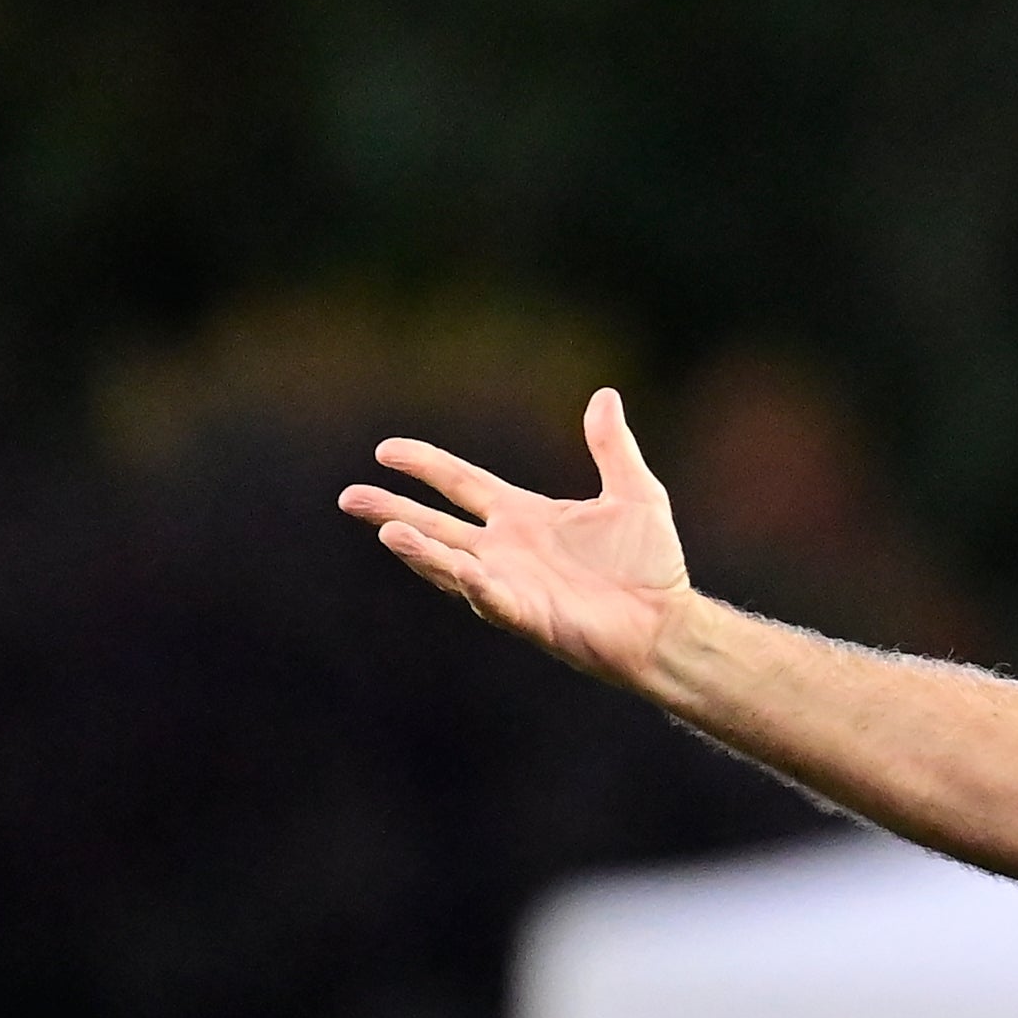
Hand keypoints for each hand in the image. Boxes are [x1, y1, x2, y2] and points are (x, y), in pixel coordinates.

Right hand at [338, 387, 694, 687]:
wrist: (669, 622)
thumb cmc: (651, 566)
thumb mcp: (634, 493)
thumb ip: (612, 447)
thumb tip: (605, 395)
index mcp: (524, 517)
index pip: (462, 484)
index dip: (426, 466)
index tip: (386, 450)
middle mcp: (507, 550)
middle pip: (437, 525)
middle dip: (393, 511)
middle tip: (349, 497)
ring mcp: (512, 584)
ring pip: (450, 563)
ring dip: (418, 549)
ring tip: (386, 530)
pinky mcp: (527, 615)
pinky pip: (490, 597)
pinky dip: (470, 583)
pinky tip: (454, 566)